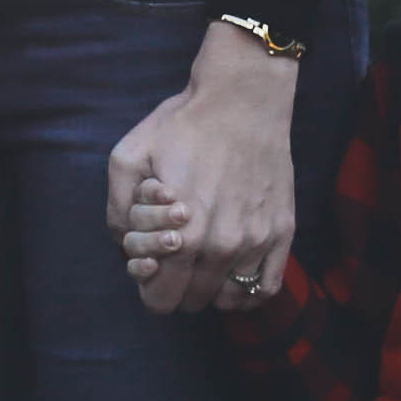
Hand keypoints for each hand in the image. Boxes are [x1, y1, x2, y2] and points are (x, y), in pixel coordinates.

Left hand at [105, 27, 298, 315]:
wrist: (243, 98)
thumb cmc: (183, 124)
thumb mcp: (129, 157)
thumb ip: (117, 209)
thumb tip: (124, 244)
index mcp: (182, 237)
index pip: (160, 299)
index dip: (149, 287)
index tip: (151, 267)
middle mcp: (222, 248)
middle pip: (193, 302)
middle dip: (177, 286)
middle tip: (175, 258)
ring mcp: (257, 242)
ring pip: (229, 299)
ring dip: (211, 289)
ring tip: (204, 262)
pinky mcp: (283, 232)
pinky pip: (266, 287)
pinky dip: (247, 291)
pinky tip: (234, 272)